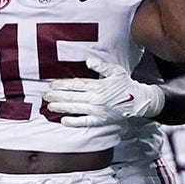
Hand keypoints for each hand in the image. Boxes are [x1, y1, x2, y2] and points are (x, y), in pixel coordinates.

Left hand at [44, 58, 164, 125]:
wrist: (139, 101)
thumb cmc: (125, 84)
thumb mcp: (116, 71)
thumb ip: (101, 66)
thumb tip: (88, 61)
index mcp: (98, 85)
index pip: (76, 84)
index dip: (62, 84)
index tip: (51, 84)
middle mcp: (96, 98)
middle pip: (72, 97)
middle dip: (57, 96)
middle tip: (45, 95)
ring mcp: (98, 110)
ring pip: (75, 108)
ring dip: (61, 107)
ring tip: (50, 106)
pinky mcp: (100, 120)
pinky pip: (85, 122)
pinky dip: (74, 121)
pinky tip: (63, 120)